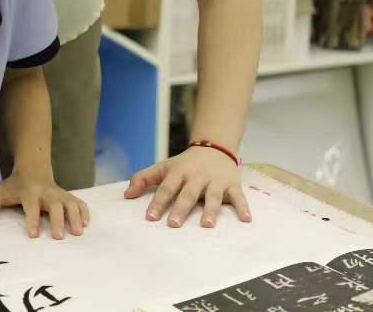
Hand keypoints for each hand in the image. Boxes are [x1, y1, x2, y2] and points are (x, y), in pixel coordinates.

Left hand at [0, 171, 90, 239]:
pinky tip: (86, 224)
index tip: (33, 236)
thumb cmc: (15, 185)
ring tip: (78, 232)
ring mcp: (59, 193)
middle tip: (59, 237)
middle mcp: (46, 192)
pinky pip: (79, 202)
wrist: (33, 168)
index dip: (32, 220)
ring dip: (75, 217)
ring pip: (70, 203)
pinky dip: (84, 211)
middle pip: (55, 205)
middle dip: (57, 220)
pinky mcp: (68, 195)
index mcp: (29, 192)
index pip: (31, 206)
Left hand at [124, 146, 251, 227]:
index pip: (166, 188)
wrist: (213, 148)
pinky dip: (243, 207)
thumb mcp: (163, 167)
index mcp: (179, 172)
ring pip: (212, 196)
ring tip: (207, 225)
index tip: (150, 218)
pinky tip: (246, 220)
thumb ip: (144, 179)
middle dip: (181, 208)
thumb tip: (126, 195)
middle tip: (174, 224)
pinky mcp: (232, 184)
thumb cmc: (184, 164)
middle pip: (188, 193)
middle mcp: (197, 176)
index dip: (158, 202)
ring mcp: (215, 180)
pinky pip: (238, 197)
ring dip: (210, 210)